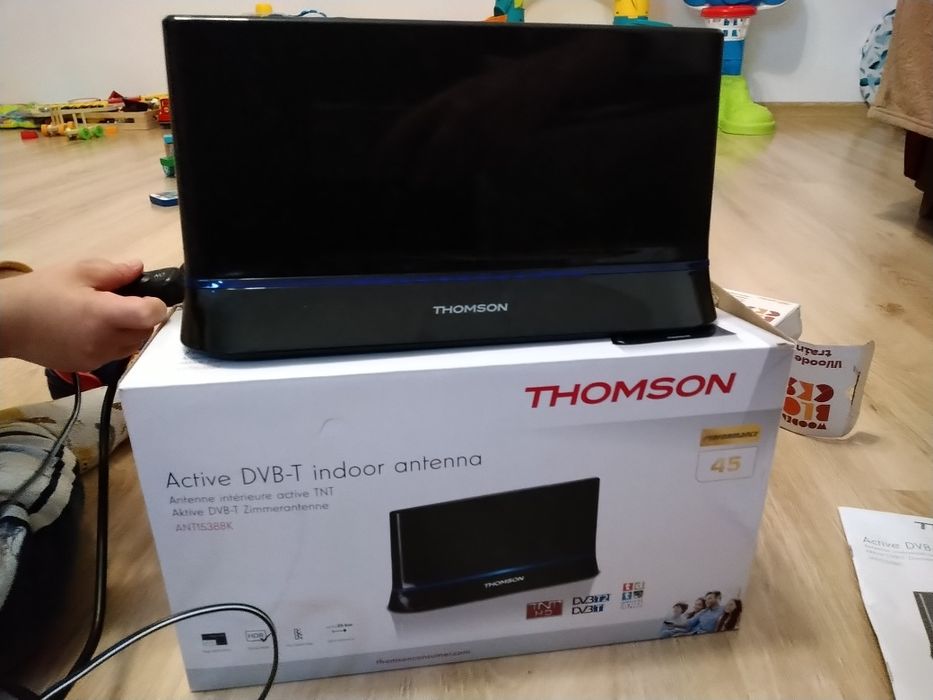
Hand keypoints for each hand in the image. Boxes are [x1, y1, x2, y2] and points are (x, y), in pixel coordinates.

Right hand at [0, 259, 168, 370]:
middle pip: (146, 332)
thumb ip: (114, 271)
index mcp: (103, 315)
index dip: (156, 303)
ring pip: (133, 346)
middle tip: (125, 301)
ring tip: (109, 315)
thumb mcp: (77, 271)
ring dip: (131, 331)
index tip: (148, 295)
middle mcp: (104, 341)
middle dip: (143, 316)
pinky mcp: (88, 367)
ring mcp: (96, 358)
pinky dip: (115, 342)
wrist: (6, 323)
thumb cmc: (40, 292)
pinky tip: (95, 329)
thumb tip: (139, 268)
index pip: (151, 314)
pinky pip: (115, 355)